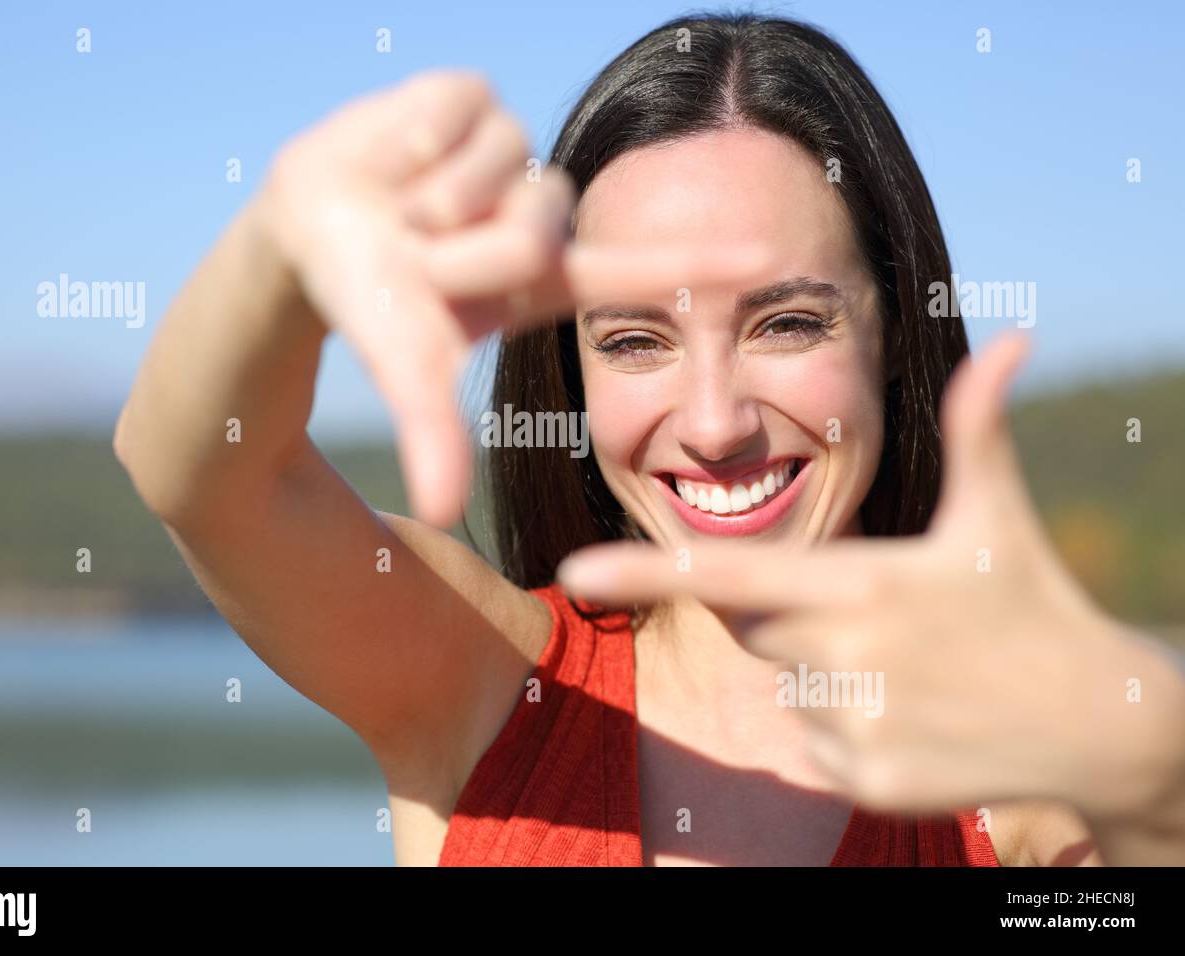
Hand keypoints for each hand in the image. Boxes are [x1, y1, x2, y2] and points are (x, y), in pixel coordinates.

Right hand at [257, 69, 763, 526]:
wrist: (307, 231)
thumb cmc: (372, 303)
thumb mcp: (409, 367)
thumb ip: (432, 434)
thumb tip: (444, 513)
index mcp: (545, 273)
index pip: (638, 267)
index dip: (700, 262)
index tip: (772, 259)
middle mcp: (540, 210)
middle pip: (537, 226)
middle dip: (462, 251)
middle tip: (419, 256)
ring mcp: (510, 151)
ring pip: (498, 170)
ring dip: (430, 200)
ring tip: (402, 209)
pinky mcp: (472, 96)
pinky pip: (457, 113)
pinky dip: (408, 143)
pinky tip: (393, 159)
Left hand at [557, 332, 1184, 820]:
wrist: (1100, 722)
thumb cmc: (1035, 605)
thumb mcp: (998, 518)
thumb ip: (978, 429)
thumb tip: (1012, 338)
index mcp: (862, 585)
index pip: (728, 577)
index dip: (646, 571)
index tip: (573, 571)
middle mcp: (845, 658)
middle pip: (754, 624)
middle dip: (793, 608)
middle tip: (871, 605)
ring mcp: (853, 728)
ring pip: (786, 681)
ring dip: (825, 665)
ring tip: (908, 661)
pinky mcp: (863, 784)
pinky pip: (813, 738)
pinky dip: (846, 723)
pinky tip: (913, 710)